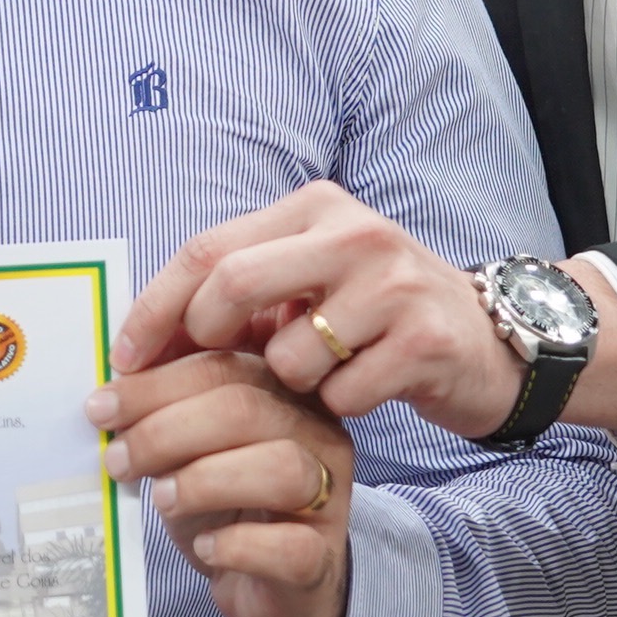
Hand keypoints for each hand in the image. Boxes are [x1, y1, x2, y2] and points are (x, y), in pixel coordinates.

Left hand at [90, 350, 353, 616]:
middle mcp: (316, 433)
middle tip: (117, 459)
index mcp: (281, 392)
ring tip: (161, 499)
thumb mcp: (187, 448)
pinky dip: (237, 546)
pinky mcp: (321, 558)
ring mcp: (328, 496)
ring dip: (203, 481)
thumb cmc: (222, 507)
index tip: (101, 407)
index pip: (223, 366)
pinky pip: (290, 545)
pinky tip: (204, 546)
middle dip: (165, 431)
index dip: (156, 383)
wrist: (263, 585)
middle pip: (246, 408)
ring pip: (281, 468)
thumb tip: (114, 374)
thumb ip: (162, 406)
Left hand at [117, 183, 529, 443]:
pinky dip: (341, 406)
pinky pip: (342, 395)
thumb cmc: (380, 315)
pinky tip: (365, 390)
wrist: (494, 341)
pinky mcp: (425, 339)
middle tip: (205, 379)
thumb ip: (242, 293)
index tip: (123, 358)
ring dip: (292, 386)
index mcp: (313, 209)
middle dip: (205, 344)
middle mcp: (353, 234)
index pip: (207, 250)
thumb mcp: (312, 281)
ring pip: (289, 355)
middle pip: (233, 285)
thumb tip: (144, 336)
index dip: (155, 308)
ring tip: (323, 376)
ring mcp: (393, 284)